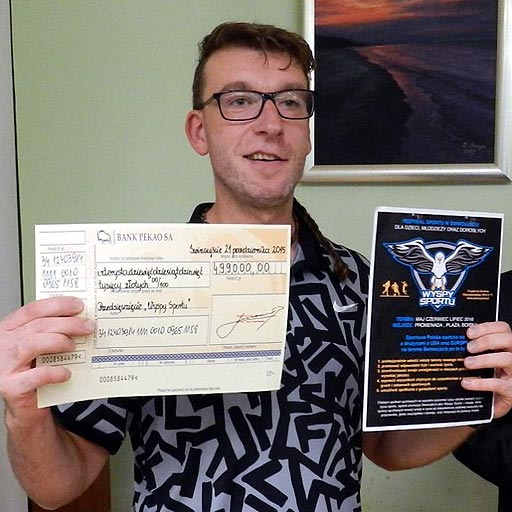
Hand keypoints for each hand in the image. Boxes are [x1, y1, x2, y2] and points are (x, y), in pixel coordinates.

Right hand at [0, 297, 94, 423]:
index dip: (57, 305)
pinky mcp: (11, 387)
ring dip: (58, 342)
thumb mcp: (40, 345)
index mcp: (10, 329)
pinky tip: (67, 373)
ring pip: (32, 344)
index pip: (33, 309)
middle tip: (87, 326)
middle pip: (37, 326)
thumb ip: (52, 330)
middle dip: (67, 323)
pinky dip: (55, 372)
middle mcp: (4, 344)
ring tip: (73, 346)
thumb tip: (81, 318)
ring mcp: (5, 365)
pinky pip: (36, 375)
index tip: (78, 305)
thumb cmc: (34, 370)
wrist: (26, 405)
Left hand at [462, 321, 511, 417]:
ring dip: (484, 359)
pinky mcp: (511, 390)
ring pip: (506, 359)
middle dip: (486, 340)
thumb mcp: (485, 359)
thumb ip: (477, 348)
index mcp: (506, 347)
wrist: (495, 401)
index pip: (503, 328)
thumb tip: (456, 340)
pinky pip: (498, 384)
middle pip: (508, 340)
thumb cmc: (489, 377)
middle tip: (469, 348)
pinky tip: (466, 382)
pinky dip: (480, 383)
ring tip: (467, 363)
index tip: (469, 333)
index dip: (486, 327)